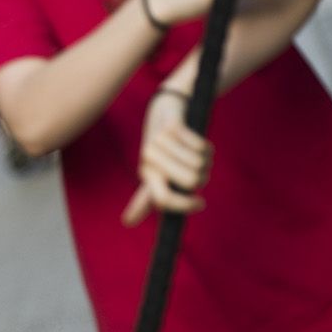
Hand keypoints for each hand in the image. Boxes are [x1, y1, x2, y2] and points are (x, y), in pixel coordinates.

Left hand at [122, 90, 211, 226]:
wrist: (165, 109)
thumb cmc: (162, 149)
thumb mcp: (154, 173)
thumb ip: (147, 198)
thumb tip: (125, 222)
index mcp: (147, 177)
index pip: (162, 199)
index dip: (183, 205)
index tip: (200, 203)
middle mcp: (149, 161)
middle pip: (191, 182)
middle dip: (202, 177)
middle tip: (199, 169)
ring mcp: (159, 143)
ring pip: (199, 164)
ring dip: (205, 159)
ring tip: (196, 153)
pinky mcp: (171, 127)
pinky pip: (201, 146)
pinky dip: (206, 146)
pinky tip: (198, 141)